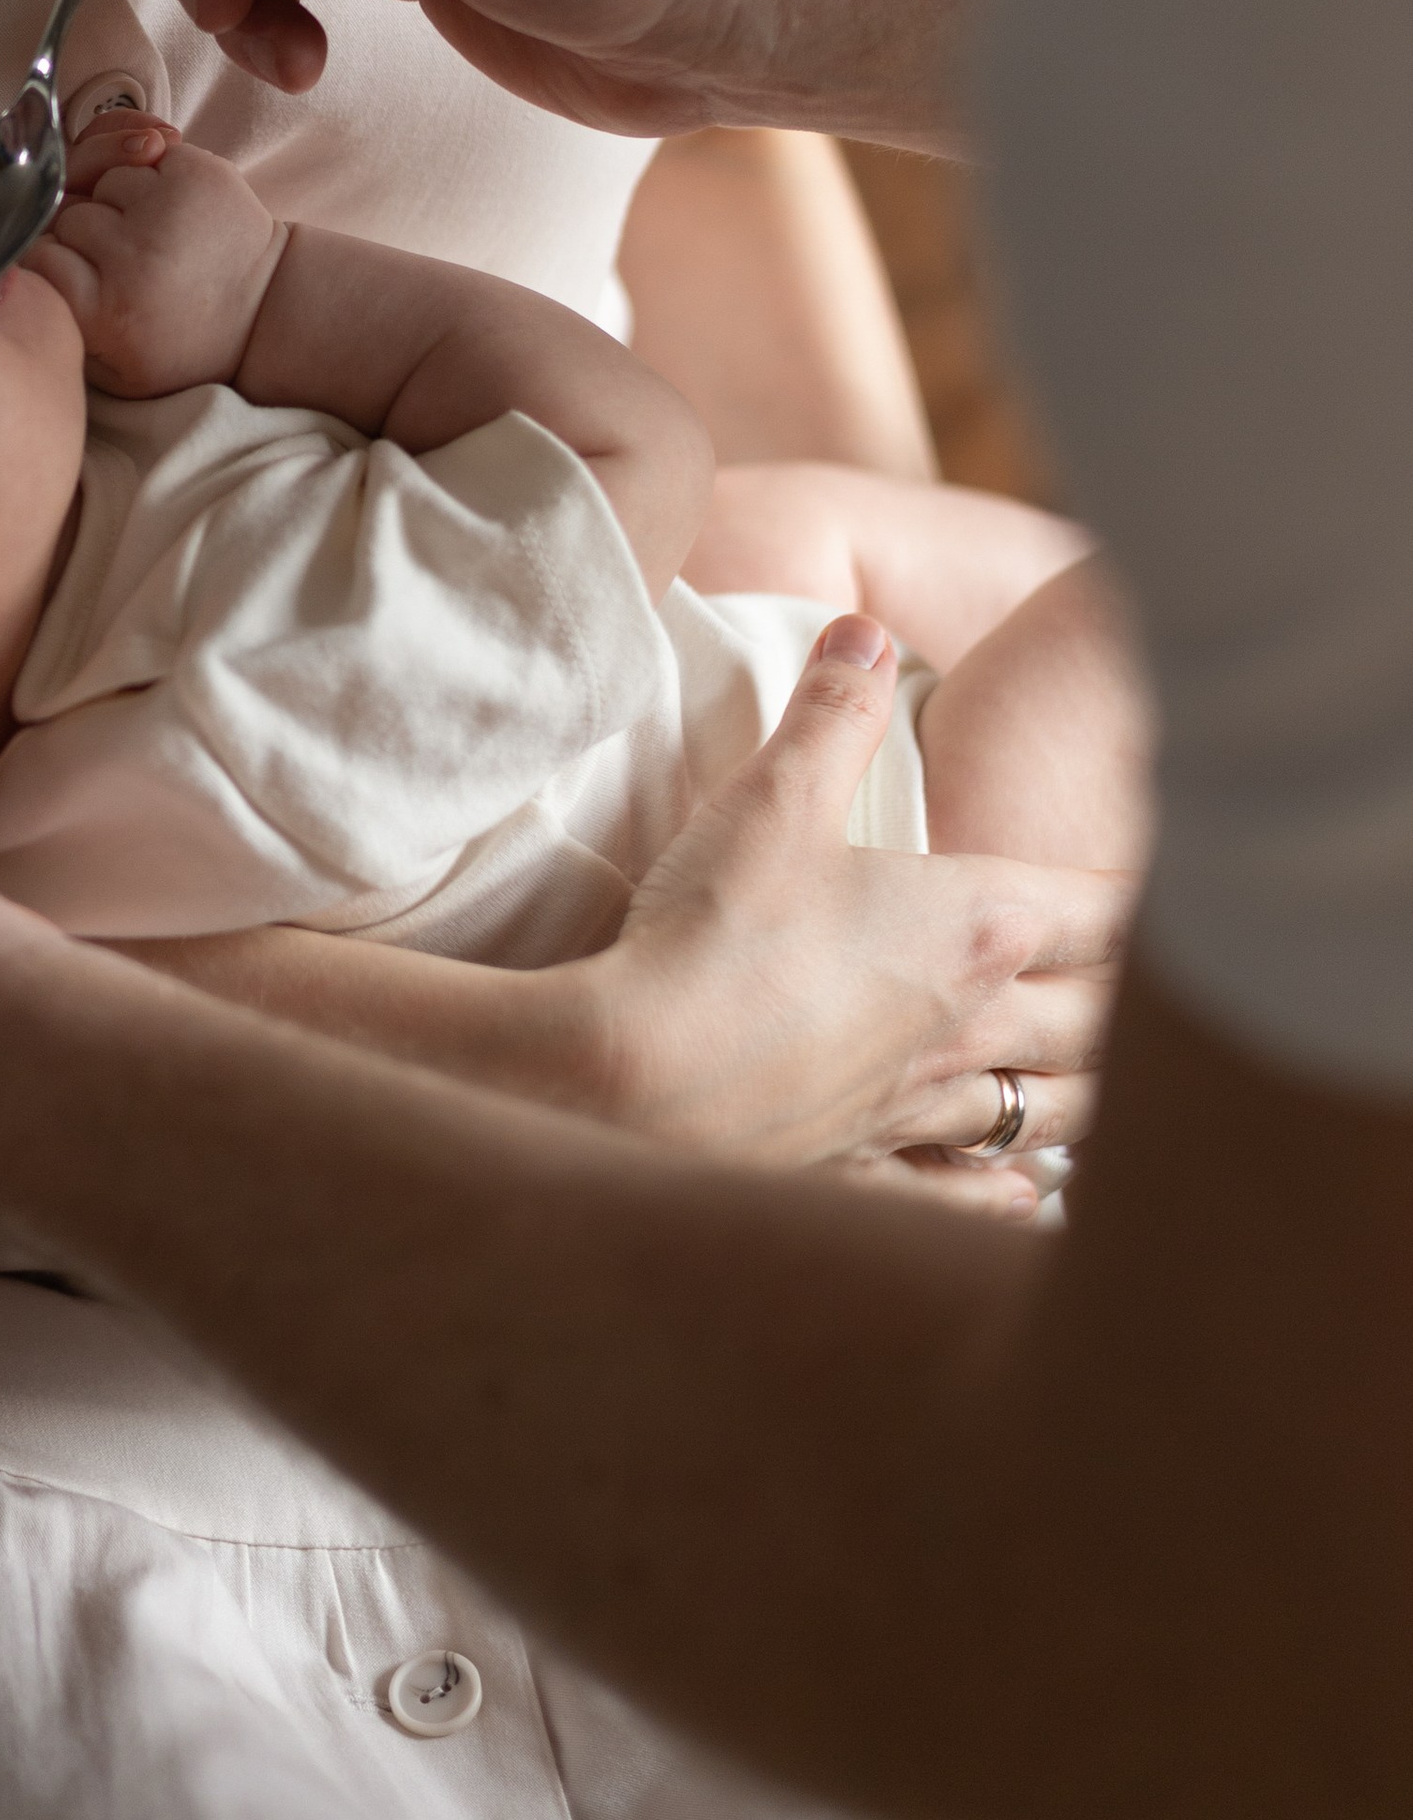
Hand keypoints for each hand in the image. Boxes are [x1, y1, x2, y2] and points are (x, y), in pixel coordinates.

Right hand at [24, 101, 286, 394]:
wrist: (265, 311)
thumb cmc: (179, 341)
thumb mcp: (109, 368)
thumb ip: (56, 319)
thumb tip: (16, 256)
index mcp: (106, 312)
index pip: (33, 253)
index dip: (43, 253)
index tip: (68, 267)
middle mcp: (134, 259)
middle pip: (62, 212)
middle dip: (76, 225)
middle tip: (110, 252)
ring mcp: (167, 210)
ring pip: (96, 176)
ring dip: (107, 192)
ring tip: (138, 224)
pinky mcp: (197, 172)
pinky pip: (130, 141)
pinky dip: (132, 154)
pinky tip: (149, 171)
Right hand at [589, 623, 1125, 1180]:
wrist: (631, 1077)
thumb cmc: (714, 931)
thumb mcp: (771, 798)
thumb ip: (830, 713)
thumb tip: (862, 627)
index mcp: (973, 928)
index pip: (1107, 912)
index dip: (1152, 901)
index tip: (1188, 891)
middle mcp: (970, 1024)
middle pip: (1100, 1023)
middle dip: (1139, 1008)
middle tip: (1174, 999)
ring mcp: (919, 1106)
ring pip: (1046, 1111)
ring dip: (1089, 1097)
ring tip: (1111, 1089)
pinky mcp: (862, 1168)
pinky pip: (963, 1188)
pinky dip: (1007, 1189)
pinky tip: (1028, 1191)